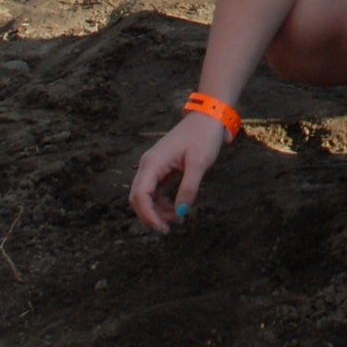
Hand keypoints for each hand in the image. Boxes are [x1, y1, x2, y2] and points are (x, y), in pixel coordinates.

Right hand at [127, 109, 230, 231]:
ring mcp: (154, 166)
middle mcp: (148, 164)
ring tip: (177, 217)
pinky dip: (162, 202)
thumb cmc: (203, 136)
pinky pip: (155, 190)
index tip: (162, 228)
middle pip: (138, 198)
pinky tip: (176, 208)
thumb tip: (180, 213)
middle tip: (168, 228)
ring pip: (146, 196)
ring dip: (157, 210)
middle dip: (150, 215)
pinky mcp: (162, 167)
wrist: (209, 117)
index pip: (140, 195)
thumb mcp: (199, 164)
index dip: (148, 215)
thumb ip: (188, 189)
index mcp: (153, 162)